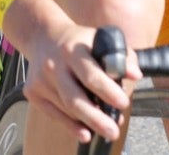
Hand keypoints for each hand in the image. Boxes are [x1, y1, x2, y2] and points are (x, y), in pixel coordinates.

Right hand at [21, 22, 138, 144]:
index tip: (124, 104)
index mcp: (73, 49)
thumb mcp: (100, 39)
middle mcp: (54, 64)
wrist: (43, 37)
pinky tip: (86, 132)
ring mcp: (41, 80)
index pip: (91, 74)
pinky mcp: (32, 92)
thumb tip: (135, 75)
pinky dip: (71, 125)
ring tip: (107, 128)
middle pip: (75, 99)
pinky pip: (54, 114)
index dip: (108, 92)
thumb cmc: (79, 42)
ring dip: (88, 122)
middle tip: (114, 131)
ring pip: (66, 109)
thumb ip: (121, 55)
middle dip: (97, 118)